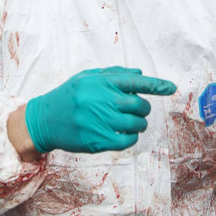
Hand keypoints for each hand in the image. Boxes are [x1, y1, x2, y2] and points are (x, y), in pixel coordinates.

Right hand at [25, 67, 176, 153]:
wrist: (44, 120)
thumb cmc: (68, 96)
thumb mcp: (87, 77)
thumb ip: (114, 74)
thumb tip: (140, 74)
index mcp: (101, 83)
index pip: (135, 82)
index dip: (156, 85)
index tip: (171, 87)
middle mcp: (103, 101)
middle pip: (140, 106)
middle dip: (142, 108)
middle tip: (133, 109)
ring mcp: (101, 122)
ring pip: (137, 124)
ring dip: (138, 124)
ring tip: (126, 122)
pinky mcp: (99, 141)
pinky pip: (128, 141)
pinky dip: (130, 138)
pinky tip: (121, 134)